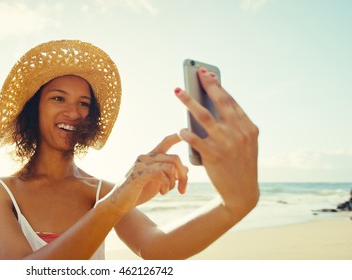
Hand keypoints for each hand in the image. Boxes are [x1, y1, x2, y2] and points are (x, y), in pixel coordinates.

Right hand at [106, 135, 187, 213]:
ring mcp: (141, 164)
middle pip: (175, 158)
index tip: (186, 131)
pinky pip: (160, 174)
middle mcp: (146, 157)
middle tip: (182, 189)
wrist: (119, 202)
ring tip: (167, 191)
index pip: (165, 142)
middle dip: (183, 176)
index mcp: (151, 158)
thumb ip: (170, 174)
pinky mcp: (138, 174)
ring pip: (170, 167)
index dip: (176, 137)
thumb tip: (187, 169)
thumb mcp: (158, 183)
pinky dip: (166, 185)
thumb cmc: (138, 192)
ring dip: (174, 182)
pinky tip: (162, 192)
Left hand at [175, 67, 259, 220]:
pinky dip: (186, 132)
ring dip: (188, 101)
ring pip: (203, 117)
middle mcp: (239, 133)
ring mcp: (226, 144)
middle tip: (194, 74)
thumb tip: (208, 107)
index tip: (206, 74)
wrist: (241, 193)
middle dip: (206, 86)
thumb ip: (233, 127)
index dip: (218, 86)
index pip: (231, 101)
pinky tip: (181, 128)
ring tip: (177, 92)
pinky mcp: (213, 156)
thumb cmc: (240, 165)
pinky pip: (194, 139)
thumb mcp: (244, 144)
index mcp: (249, 128)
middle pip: (219, 103)